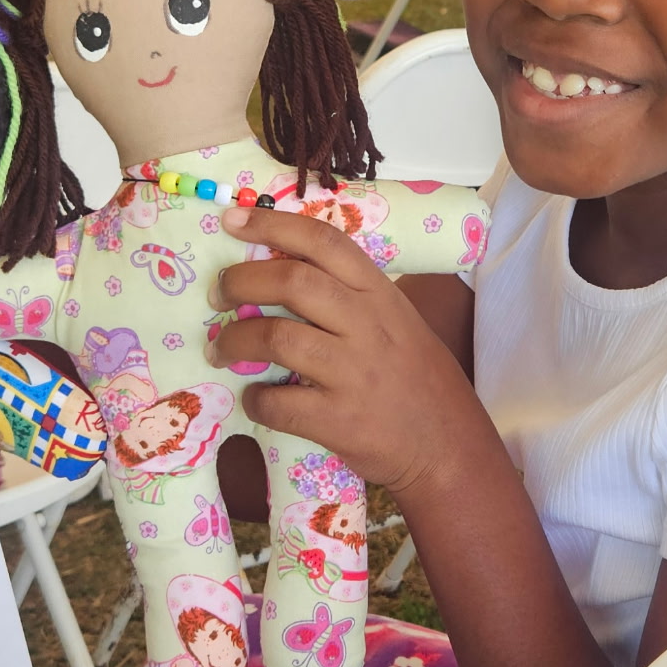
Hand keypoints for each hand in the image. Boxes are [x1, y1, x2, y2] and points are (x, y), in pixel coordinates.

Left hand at [206, 205, 488, 497]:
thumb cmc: (418, 381)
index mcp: (380, 295)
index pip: (323, 241)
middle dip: (240, 282)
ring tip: (220, 350)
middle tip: (219, 295)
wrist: (448, 447)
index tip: (232, 219)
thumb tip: (282, 275)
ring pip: (276, 338)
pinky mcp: (339, 420)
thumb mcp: (398, 322)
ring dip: (234, 341)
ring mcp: (353, 373)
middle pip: (291, 281)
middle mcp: (368, 326)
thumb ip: (352, 298)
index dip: (271, 223)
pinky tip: (255, 398)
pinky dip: (255, 399)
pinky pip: (278, 403)